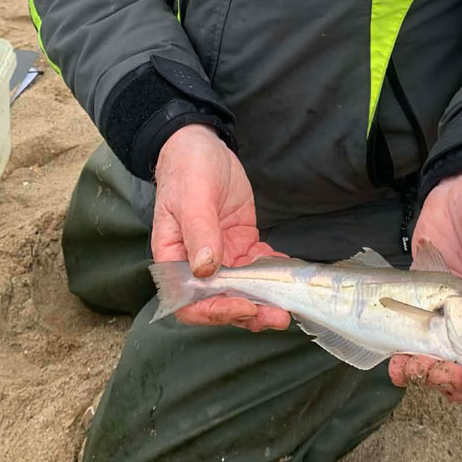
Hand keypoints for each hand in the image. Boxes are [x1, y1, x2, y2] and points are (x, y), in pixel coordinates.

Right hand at [152, 124, 290, 331]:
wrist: (200, 145)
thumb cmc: (187, 168)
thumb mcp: (192, 197)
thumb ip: (199, 232)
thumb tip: (206, 269)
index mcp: (174, 258)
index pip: (190, 301)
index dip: (216, 311)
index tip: (243, 306)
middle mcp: (197, 264)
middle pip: (221, 300)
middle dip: (249, 311)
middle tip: (277, 316)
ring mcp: (221, 254)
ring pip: (242, 288)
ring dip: (263, 299)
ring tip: (286, 305)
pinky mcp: (240, 242)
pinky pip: (256, 265)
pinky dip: (272, 272)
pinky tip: (287, 272)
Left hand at [388, 171, 461, 403]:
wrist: (460, 184)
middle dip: (459, 384)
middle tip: (442, 374)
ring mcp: (453, 320)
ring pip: (445, 368)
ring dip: (430, 377)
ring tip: (413, 369)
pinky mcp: (426, 309)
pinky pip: (416, 346)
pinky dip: (406, 361)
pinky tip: (396, 363)